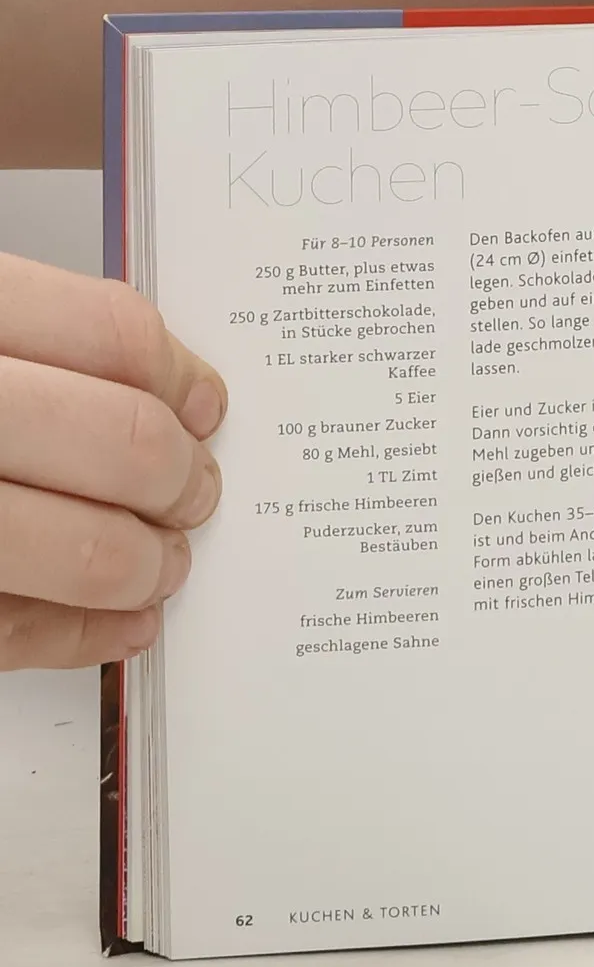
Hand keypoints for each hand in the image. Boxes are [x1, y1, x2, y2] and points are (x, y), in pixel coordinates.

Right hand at [0, 254, 224, 668]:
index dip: (177, 377)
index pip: (108, 333)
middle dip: (181, 480)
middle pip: (123, 441)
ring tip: (157, 563)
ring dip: (147, 564)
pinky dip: (89, 633)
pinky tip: (117, 622)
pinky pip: (16, 628)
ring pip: (89, 547)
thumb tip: (169, 393)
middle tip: (191, 494)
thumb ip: (26, 343)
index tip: (202, 408)